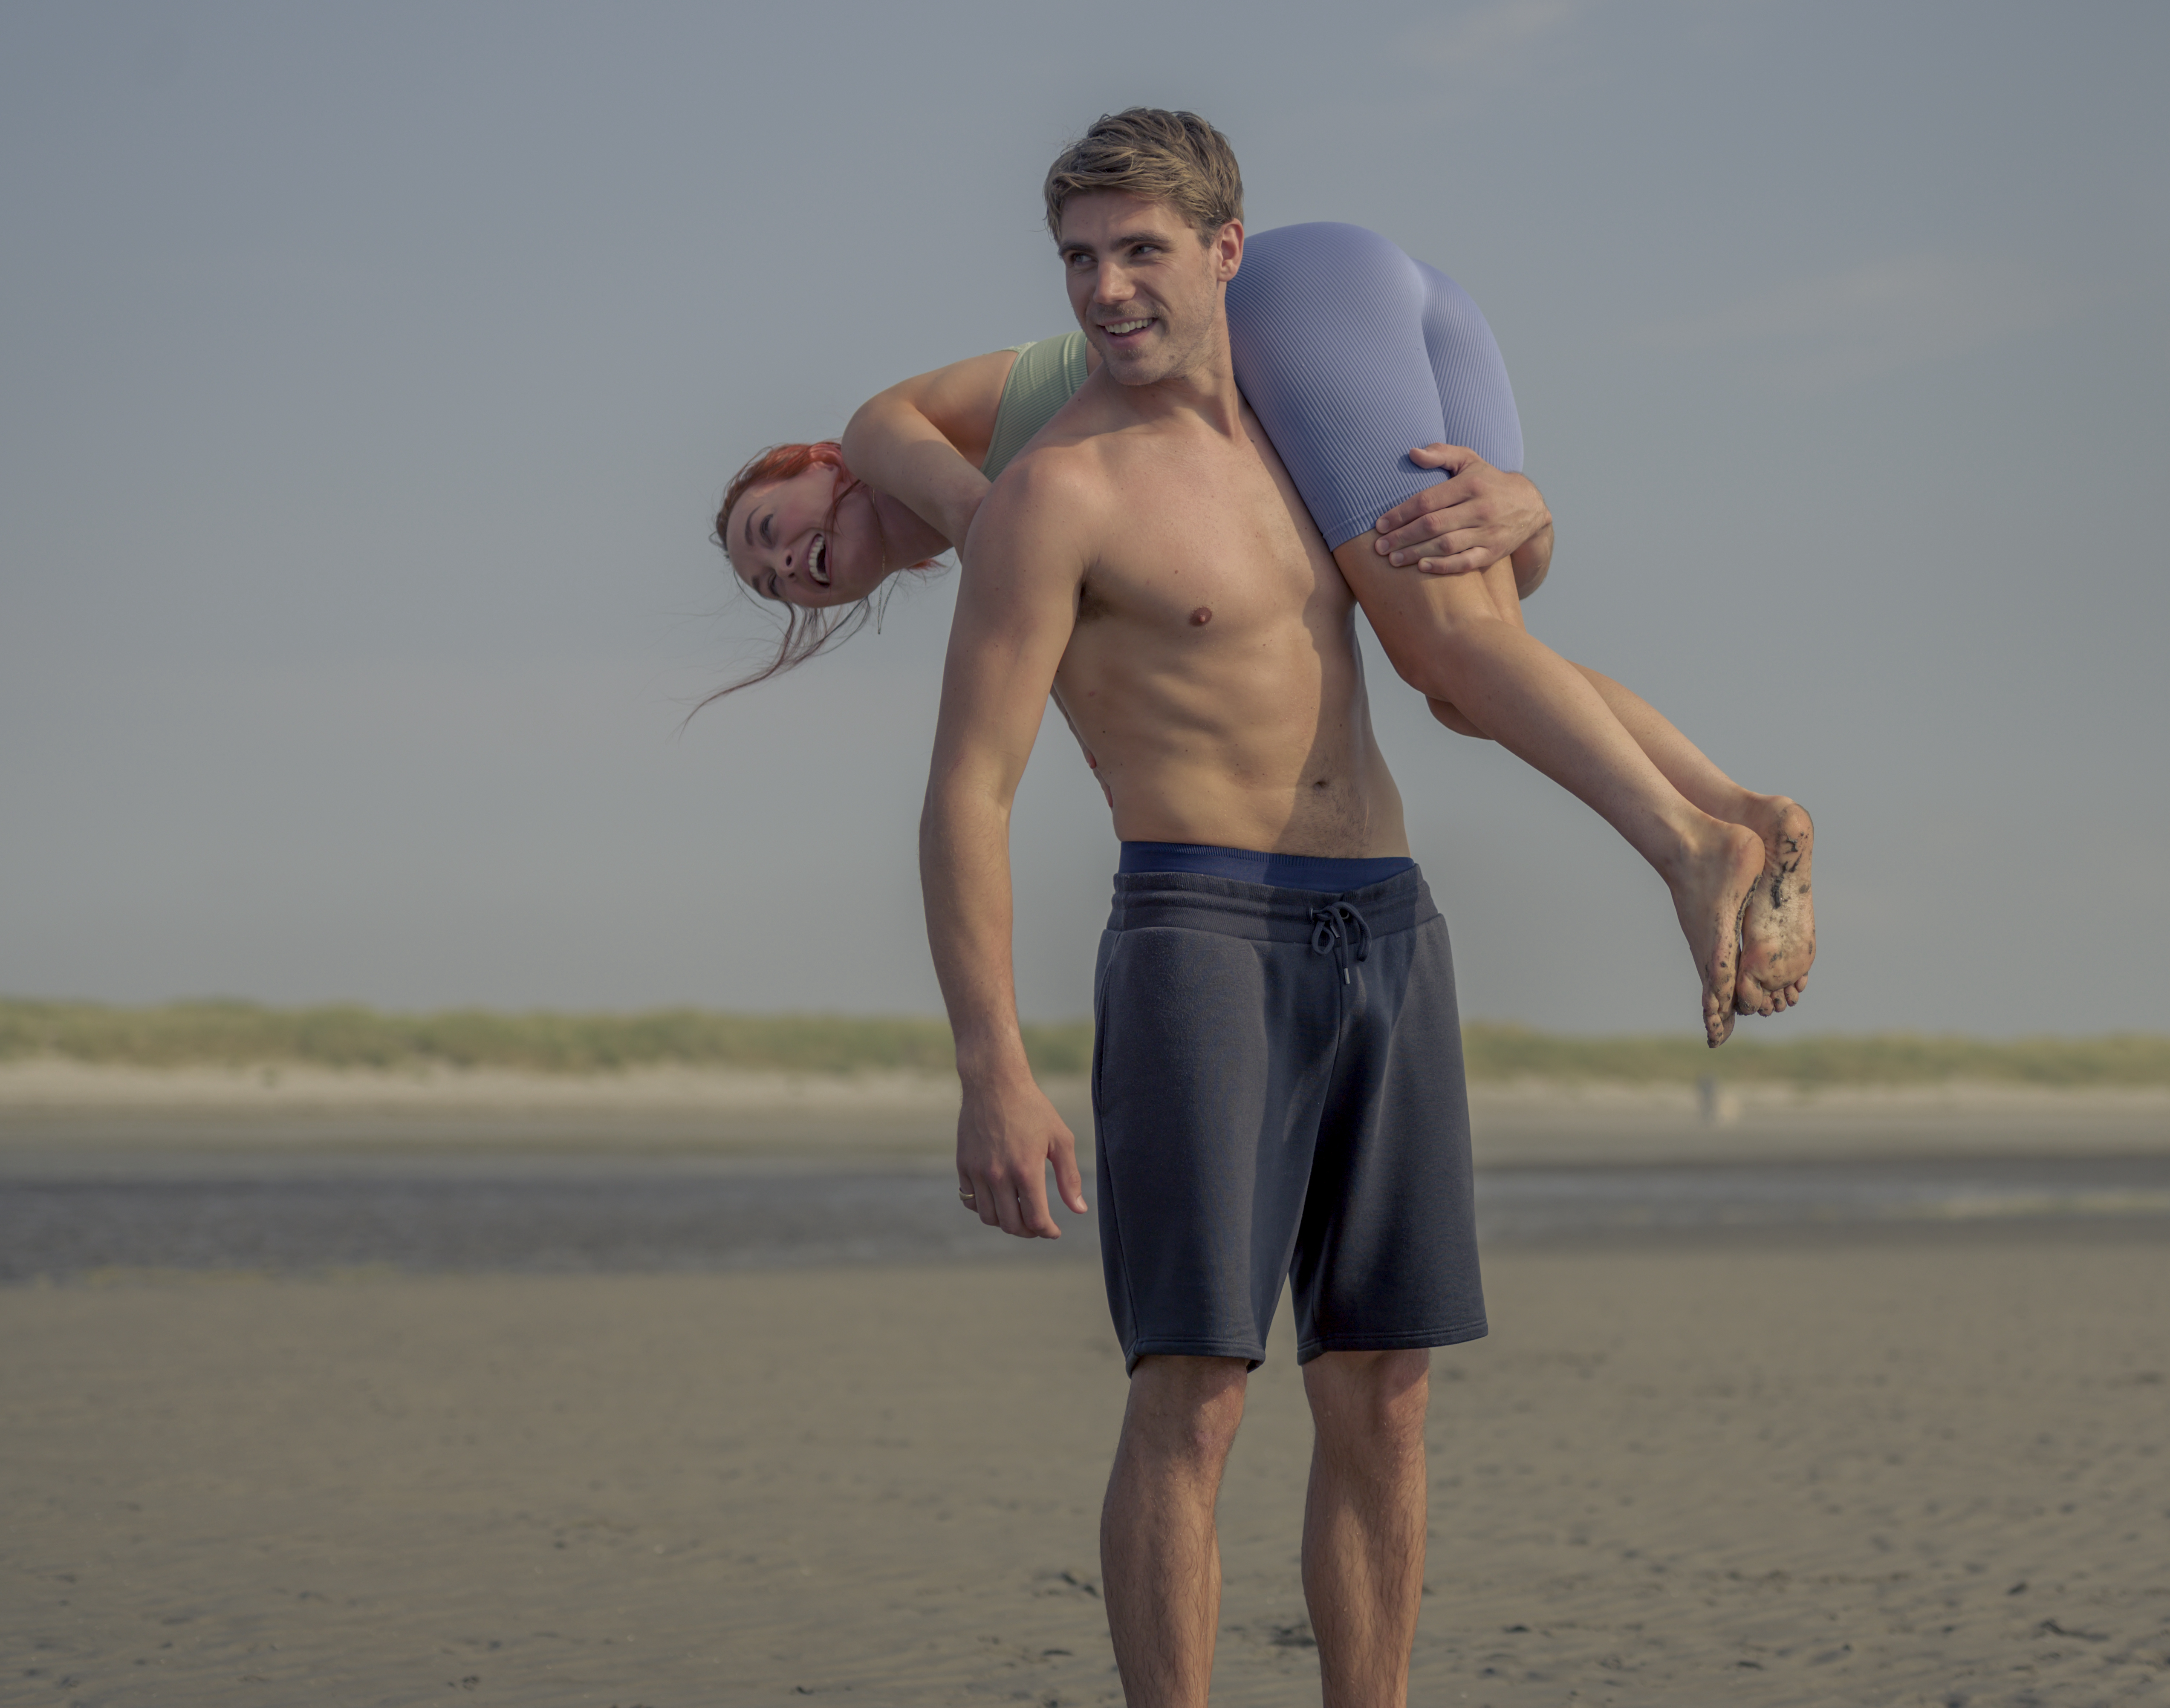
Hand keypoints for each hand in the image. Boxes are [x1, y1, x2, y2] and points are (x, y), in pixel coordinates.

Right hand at [956, 1071, 1087, 1238]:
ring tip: (1018, 1213)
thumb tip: (1079, 1210)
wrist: (994, 1082)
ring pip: (988, 1216)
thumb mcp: (1060, 1139)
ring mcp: (977, 1171)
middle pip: (1011, 1224)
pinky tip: (997, 1199)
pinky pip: (969, 1200)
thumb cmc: (1033, 1108)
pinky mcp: (963, 1164)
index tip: (1054, 1231)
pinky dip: (983, 1207)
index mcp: (1026, 1170)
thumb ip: (1069, 1177)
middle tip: (1037, 1226)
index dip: (1047, 1231)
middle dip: (1028, 1232)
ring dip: (1005, 1222)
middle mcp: (999, 1175)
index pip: (1036, 1219)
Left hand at [1372, 445, 1551, 576]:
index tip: (1380, 525)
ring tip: (1393, 560)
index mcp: (1470, 485)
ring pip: (1446, 545)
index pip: (1427, 501)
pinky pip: (1465, 562)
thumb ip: (1441, 454)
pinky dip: (1443, 566)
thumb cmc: (1488, 481)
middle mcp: (1480, 508)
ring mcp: (1487, 532)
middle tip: (1379, 547)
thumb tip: (1412, 453)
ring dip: (1416, 554)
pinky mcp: (1493, 551)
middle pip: (1433, 525)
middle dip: (1402, 537)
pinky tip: (1422, 567)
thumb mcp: (1469, 460)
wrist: (1529, 506)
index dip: (1400, 514)